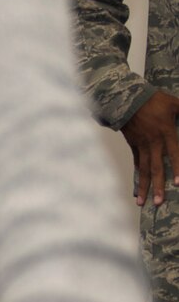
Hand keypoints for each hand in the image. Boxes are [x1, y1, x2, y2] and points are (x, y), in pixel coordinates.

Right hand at [121, 90, 178, 205]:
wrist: (127, 99)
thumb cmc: (153, 100)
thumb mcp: (175, 103)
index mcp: (165, 133)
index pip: (173, 154)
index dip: (177, 168)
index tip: (178, 183)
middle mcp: (153, 143)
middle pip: (155, 168)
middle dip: (157, 186)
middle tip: (158, 203)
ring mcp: (141, 146)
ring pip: (143, 170)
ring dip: (143, 186)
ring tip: (142, 202)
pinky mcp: (134, 145)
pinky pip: (136, 163)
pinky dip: (137, 176)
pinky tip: (138, 188)